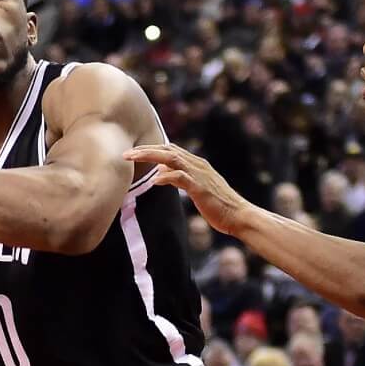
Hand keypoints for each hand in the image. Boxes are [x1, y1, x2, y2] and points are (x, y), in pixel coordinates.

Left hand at [123, 144, 248, 234]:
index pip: (170, 149)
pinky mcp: (200, 188)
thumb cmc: (219, 205)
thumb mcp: (196, 187)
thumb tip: (161, 171)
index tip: (133, 152)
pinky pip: (180, 178)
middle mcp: (197, 165)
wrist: (239, 216)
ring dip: (150, 156)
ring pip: (172, 158)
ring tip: (132, 159)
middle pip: (168, 150)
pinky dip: (166, 176)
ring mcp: (199, 175)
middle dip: (145, 150)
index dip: (151, 149)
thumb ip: (179, 178)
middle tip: (125, 153)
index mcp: (196, 164)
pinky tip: (154, 180)